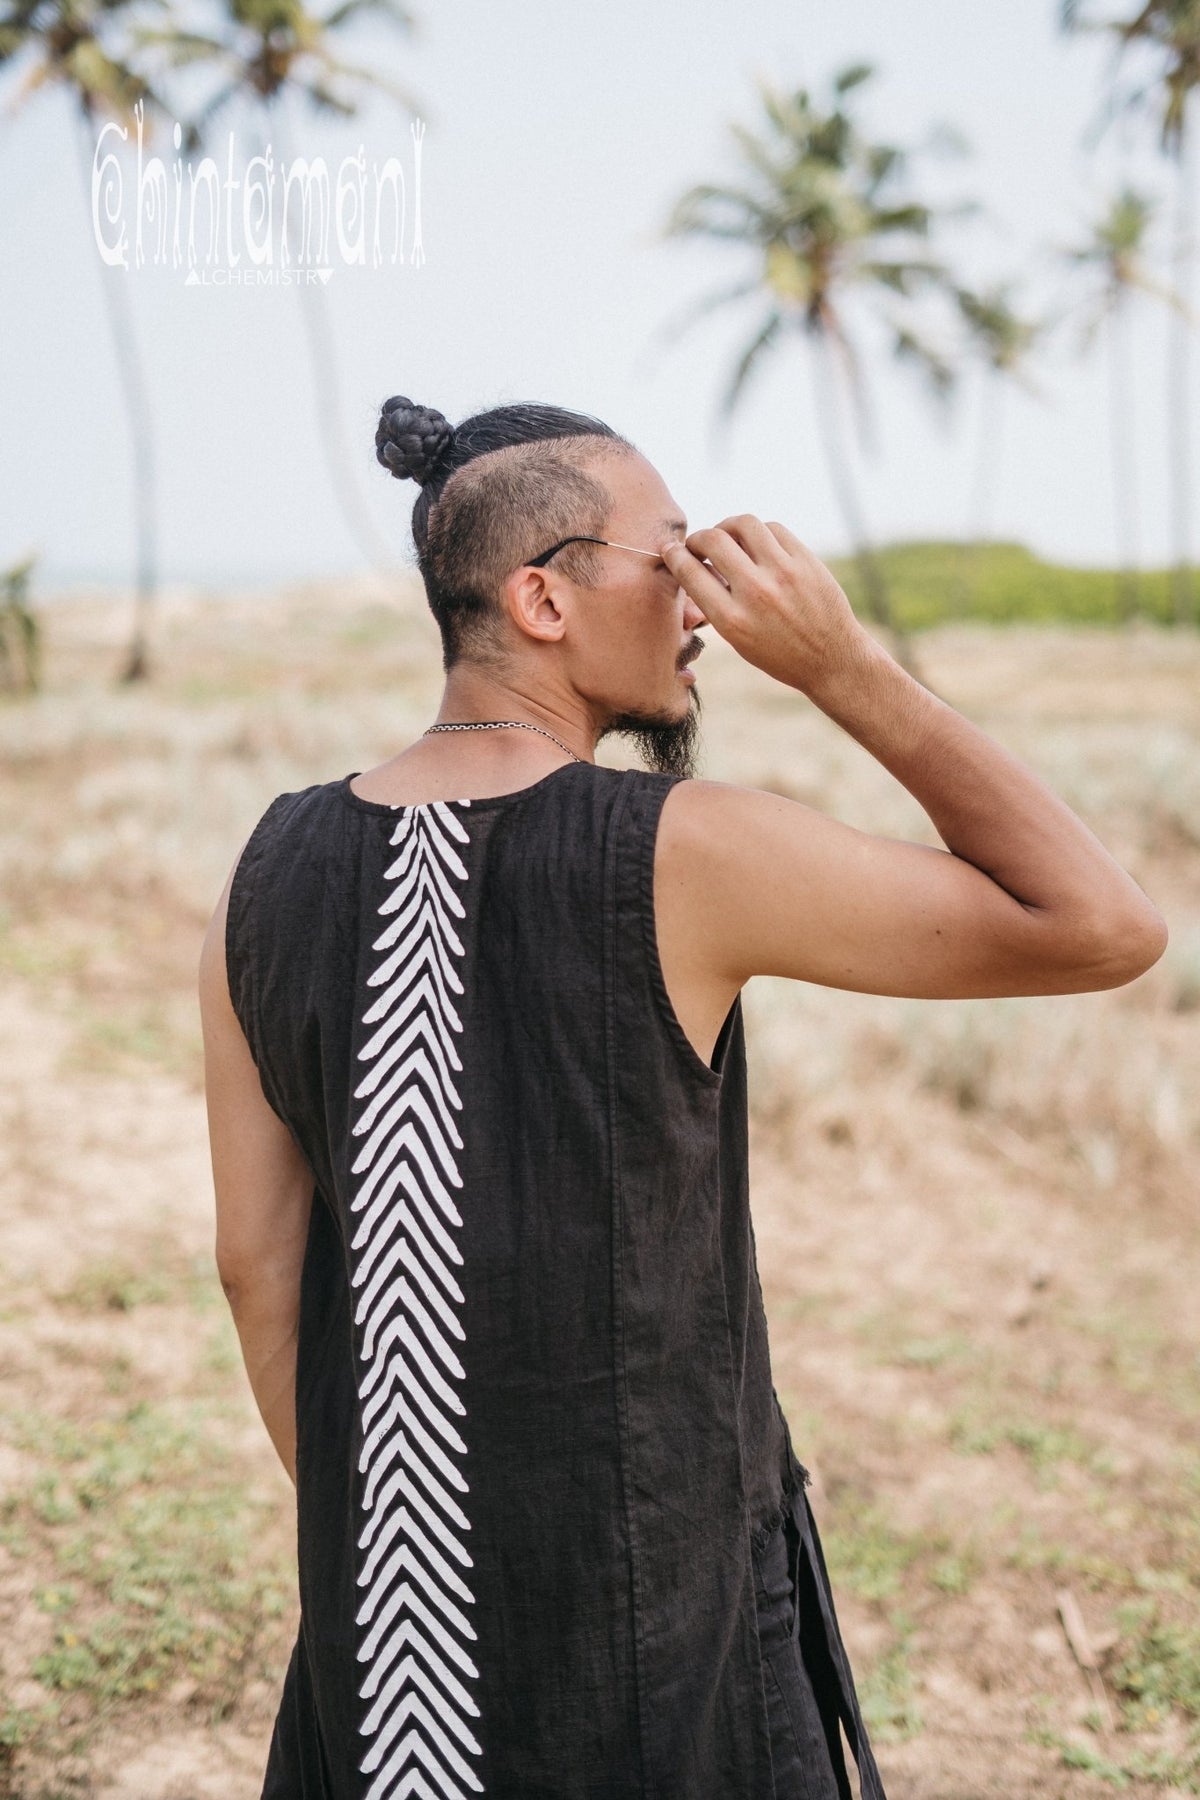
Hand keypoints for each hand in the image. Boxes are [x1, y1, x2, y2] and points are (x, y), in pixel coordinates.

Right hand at [660, 514, 876, 693]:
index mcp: (732, 620)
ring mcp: (784, 573)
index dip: (674, 555)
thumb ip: (714, 604)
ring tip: (727, 537)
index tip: (671, 550)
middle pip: (713, 539)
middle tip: (699, 544)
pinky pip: (773, 528)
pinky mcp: (806, 561)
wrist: (831, 660)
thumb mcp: (737, 640)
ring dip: (727, 526)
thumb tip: (693, 565)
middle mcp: (756, 593)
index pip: (690, 572)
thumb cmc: (778, 654)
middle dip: (697, 537)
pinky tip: (756, 544)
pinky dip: (758, 532)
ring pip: (743, 523)